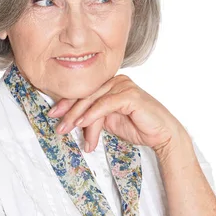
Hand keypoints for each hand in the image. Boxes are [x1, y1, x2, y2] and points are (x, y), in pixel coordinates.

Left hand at [47, 74, 185, 153]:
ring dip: (78, 115)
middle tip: (59, 127)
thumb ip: (94, 117)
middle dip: (70, 112)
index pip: (85, 92)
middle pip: (87, 95)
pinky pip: (106, 104)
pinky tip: (82, 123)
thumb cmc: (139, 126)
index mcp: (112, 84)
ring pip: (94, 99)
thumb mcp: (109, 122)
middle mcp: (117, 81)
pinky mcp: (130, 95)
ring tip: (67, 128)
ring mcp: (124, 85)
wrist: (161, 134)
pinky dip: (92, 114)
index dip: (68, 103)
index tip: (53, 114)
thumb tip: (74, 121)